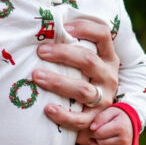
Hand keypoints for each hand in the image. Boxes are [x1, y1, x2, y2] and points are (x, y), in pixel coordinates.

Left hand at [32, 18, 119, 132]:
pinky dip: (63, 115)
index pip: (103, 34)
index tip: (63, 27)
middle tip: (40, 51)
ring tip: (36, 76)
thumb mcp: (86, 62)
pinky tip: (47, 108)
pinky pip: (80, 119)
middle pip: (88, 60)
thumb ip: (73, 46)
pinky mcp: (94, 119)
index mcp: (108, 57)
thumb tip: (46, 25)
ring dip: (58, 82)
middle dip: (62, 53)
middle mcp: (109, 76)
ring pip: (82, 89)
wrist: (100, 116)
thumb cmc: (84, 78)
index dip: (85, 28)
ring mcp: (103, 98)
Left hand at [82, 106, 133, 144]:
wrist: (131, 123)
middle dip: (95, 138)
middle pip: (101, 143)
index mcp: (121, 127)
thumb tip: (92, 128)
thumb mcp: (111, 111)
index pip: (100, 133)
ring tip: (94, 139)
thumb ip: (100, 117)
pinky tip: (98, 144)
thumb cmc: (118, 116)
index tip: (95, 127)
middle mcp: (124, 139)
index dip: (94, 130)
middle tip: (96, 132)